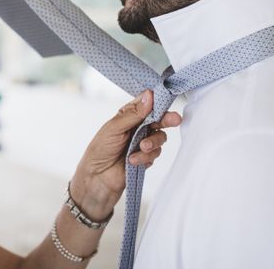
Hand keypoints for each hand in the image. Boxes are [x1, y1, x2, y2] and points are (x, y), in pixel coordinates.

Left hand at [69, 90, 181, 220]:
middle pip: (159, 119)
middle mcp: (138, 127)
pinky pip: (155, 153)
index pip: (147, 103)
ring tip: (141, 147)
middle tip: (174, 120)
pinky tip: (133, 160)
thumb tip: (149, 95)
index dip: (157, 101)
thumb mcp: (114, 128)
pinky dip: (145, 157)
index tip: (165, 103)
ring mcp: (143, 142)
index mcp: (128, 115)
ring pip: (160, 137)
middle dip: (167, 119)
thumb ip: (134, 114)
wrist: (98, 178)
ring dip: (152, 142)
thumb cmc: (100, 149)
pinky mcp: (146, 157)